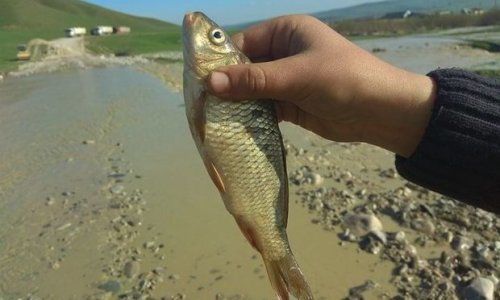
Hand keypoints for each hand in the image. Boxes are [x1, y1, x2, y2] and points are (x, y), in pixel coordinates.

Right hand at [207, 15, 435, 156]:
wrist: (382, 112)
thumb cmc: (343, 80)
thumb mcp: (297, 76)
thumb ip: (255, 80)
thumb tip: (211, 83)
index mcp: (286, 32)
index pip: (243, 43)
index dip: (221, 61)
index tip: (199, 81)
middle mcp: (284, 53)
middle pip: (245, 67)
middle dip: (227, 85)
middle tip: (201, 104)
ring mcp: (287, 80)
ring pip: (252, 89)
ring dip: (237, 103)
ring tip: (213, 118)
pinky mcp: (290, 103)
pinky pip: (263, 107)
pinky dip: (251, 116)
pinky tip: (234, 127)